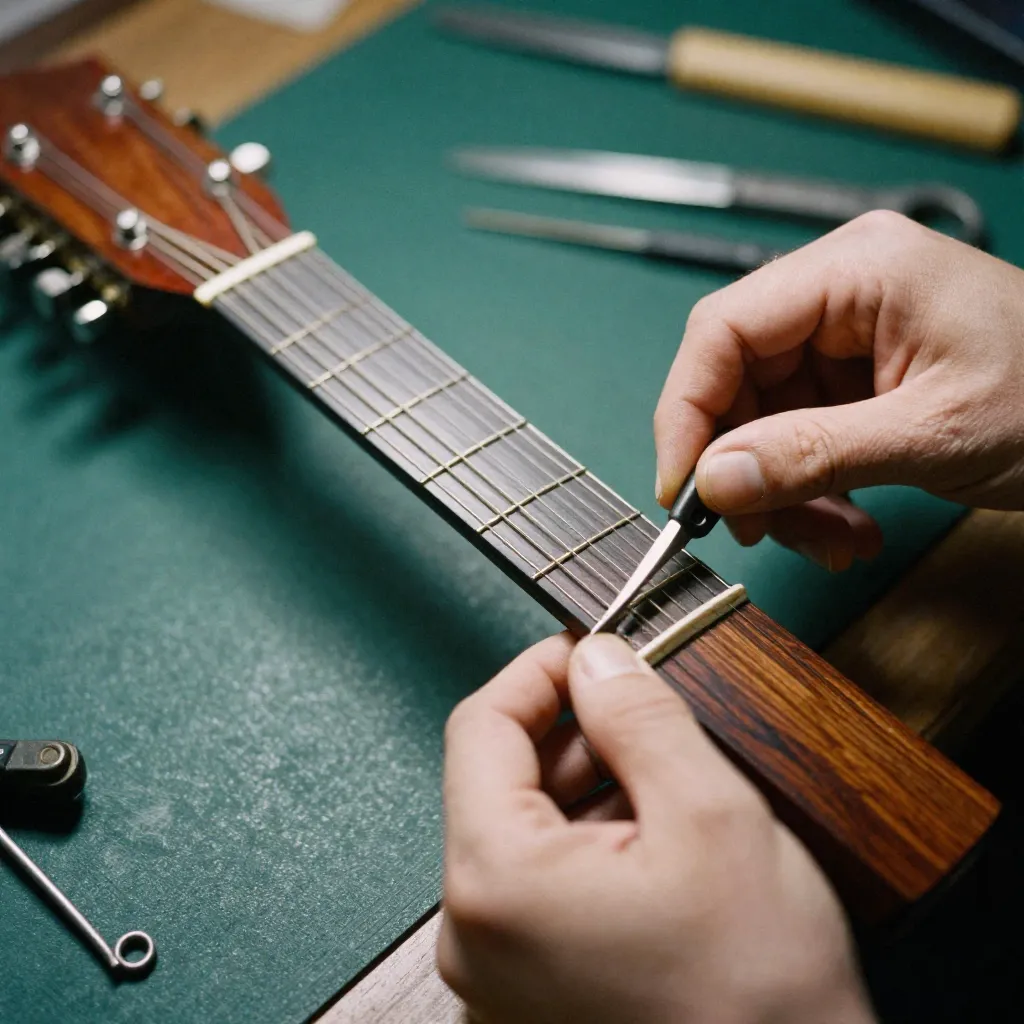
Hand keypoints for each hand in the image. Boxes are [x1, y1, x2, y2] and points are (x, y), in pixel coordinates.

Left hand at [438, 633, 874, 1023]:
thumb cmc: (759, 1002)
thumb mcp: (712, 817)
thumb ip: (641, 718)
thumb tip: (597, 658)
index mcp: (495, 881)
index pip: (481, 726)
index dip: (539, 671)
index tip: (589, 650)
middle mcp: (473, 935)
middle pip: (500, 779)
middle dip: (575, 733)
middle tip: (645, 712)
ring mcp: (496, 975)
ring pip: (526, 832)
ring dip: (590, 788)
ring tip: (664, 784)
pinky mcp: (528, 996)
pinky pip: (540, 887)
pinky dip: (590, 845)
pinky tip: (654, 846)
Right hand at [654, 211, 1023, 570]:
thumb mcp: (931, 434)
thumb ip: (813, 454)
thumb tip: (712, 481)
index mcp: (857, 270)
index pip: (723, 329)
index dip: (688, 412)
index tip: (684, 491)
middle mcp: (841, 292)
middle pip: (737, 379)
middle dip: (744, 466)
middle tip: (757, 533)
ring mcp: (849, 336)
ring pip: (763, 419)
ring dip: (782, 492)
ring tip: (830, 543)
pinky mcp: (858, 378)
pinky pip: (799, 436)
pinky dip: (811, 491)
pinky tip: (849, 527)